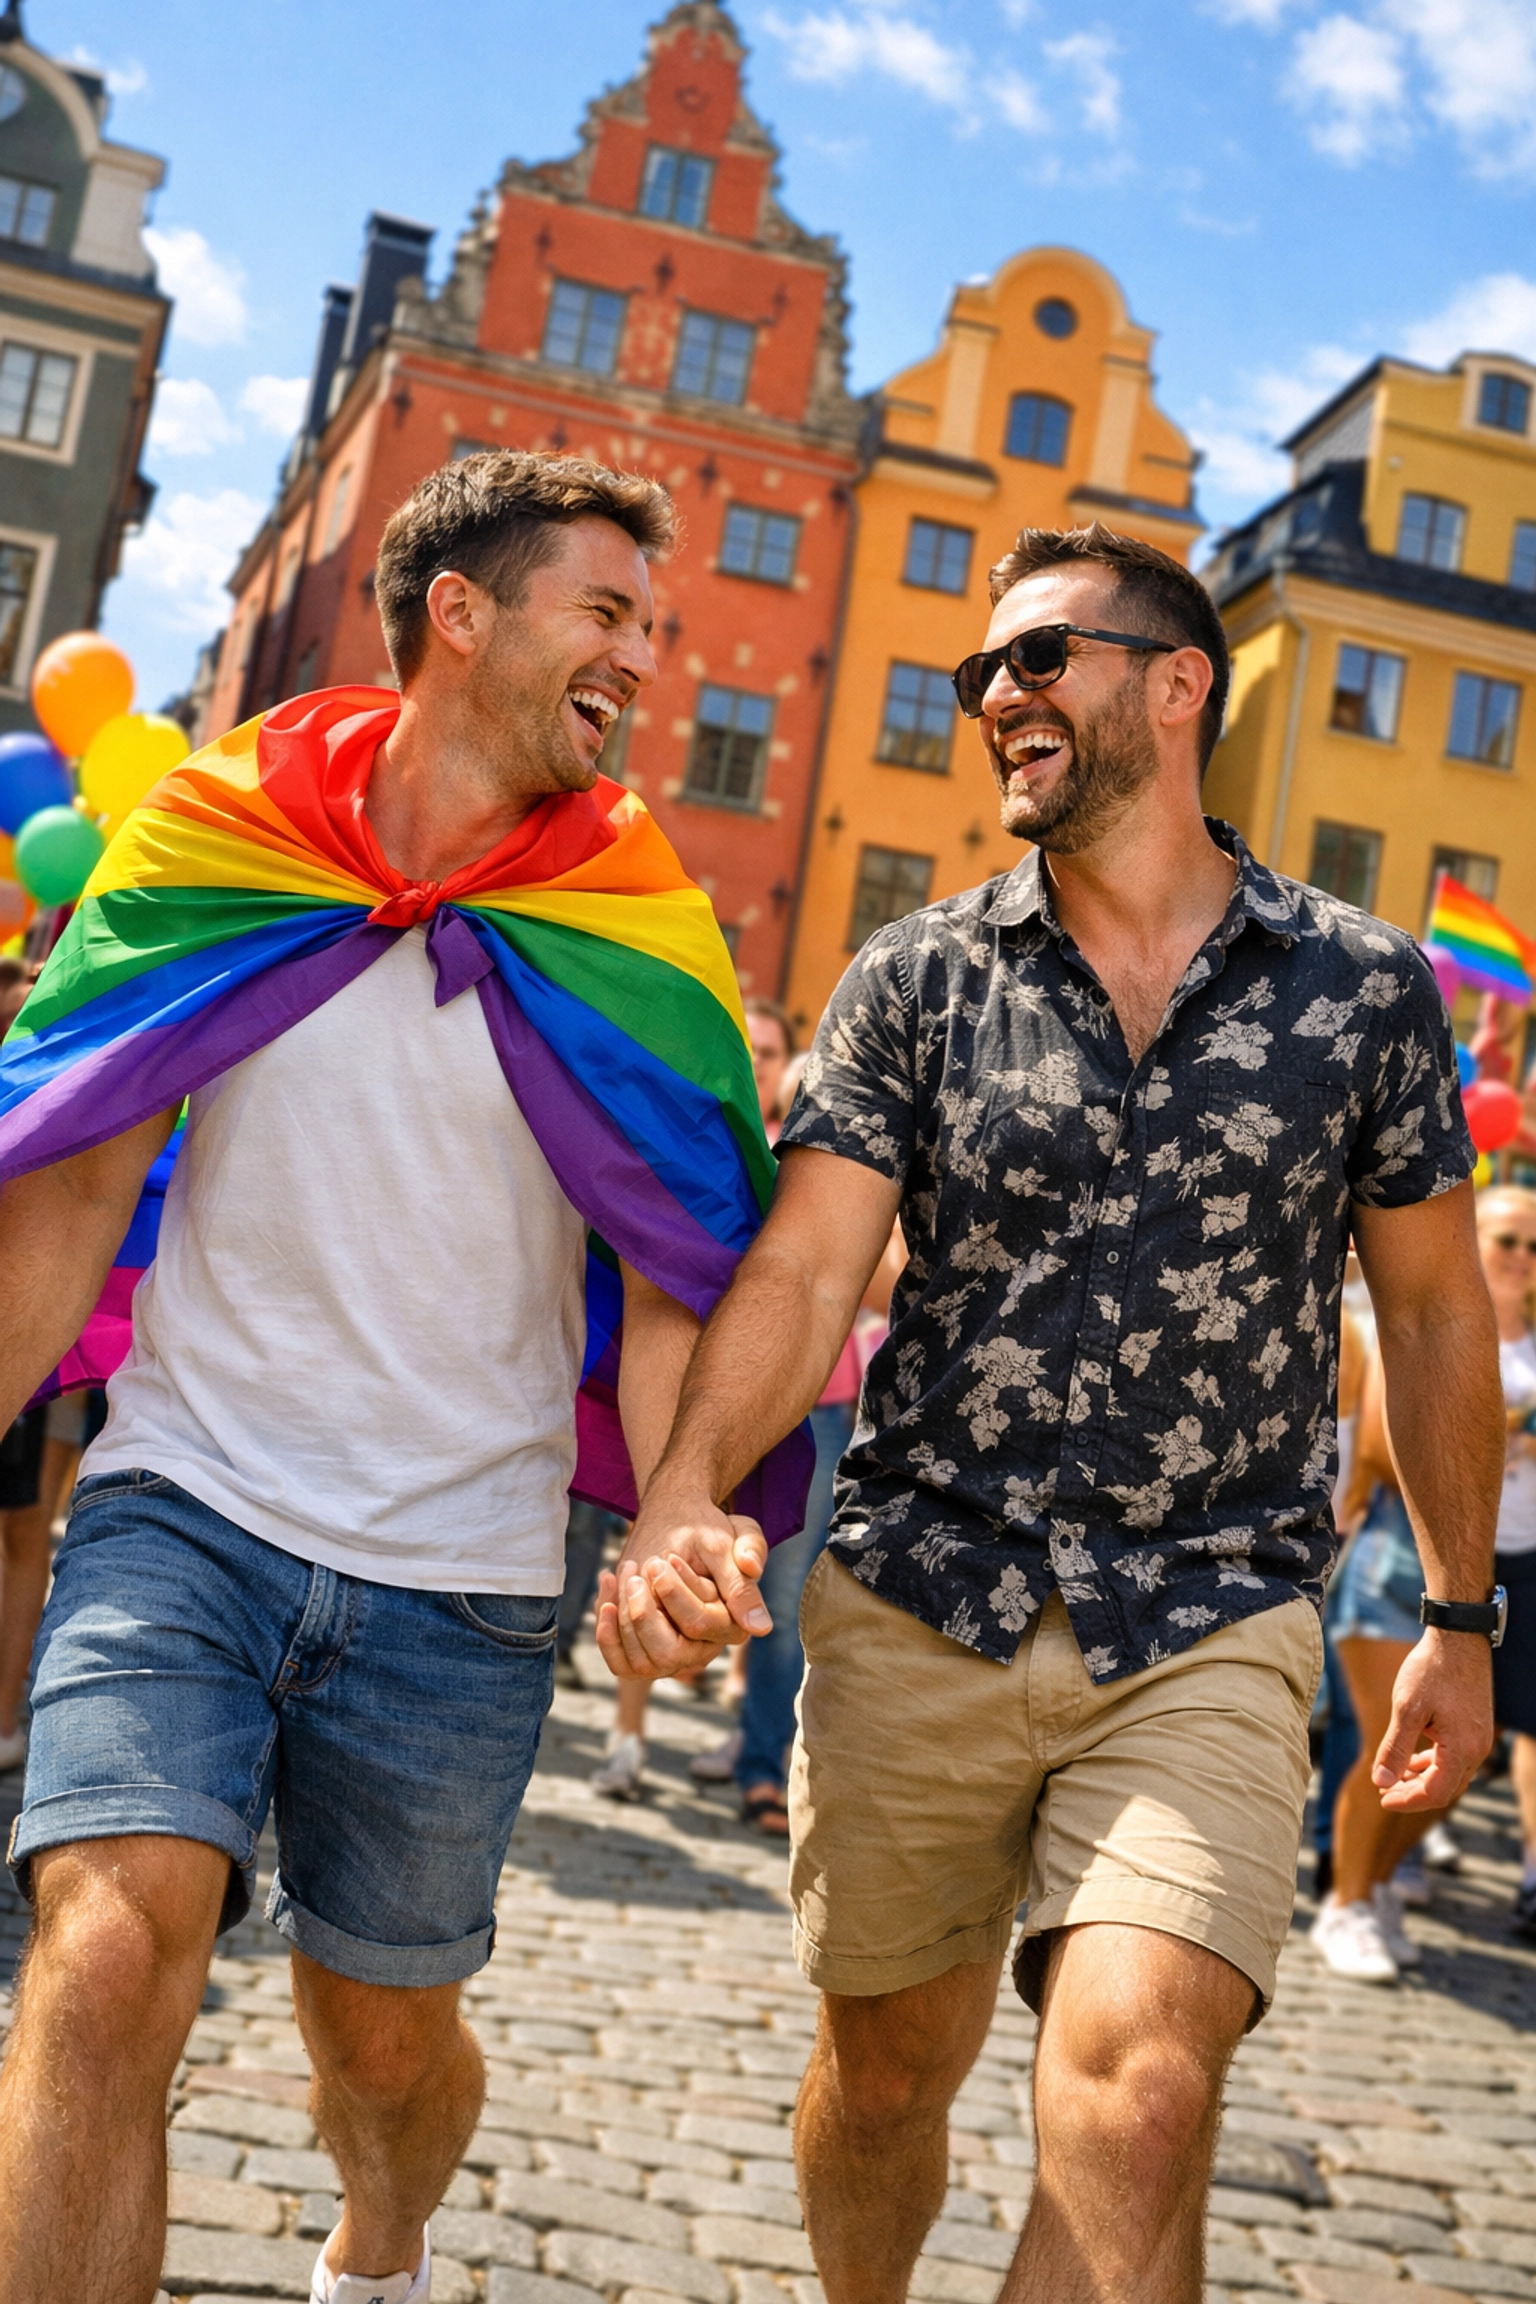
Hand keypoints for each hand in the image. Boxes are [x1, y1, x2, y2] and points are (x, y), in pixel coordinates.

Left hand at [595, 1492, 770, 1680]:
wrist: (673, 1522)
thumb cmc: (706, 1527)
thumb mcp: (735, 1536)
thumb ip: (746, 1573)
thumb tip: (760, 1626)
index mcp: (733, 1624)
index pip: (698, 1623)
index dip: (676, 1592)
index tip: (668, 1558)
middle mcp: (705, 1648)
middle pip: (668, 1653)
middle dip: (645, 1612)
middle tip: (641, 1568)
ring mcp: (675, 1654)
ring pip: (641, 1662)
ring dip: (624, 1615)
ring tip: (624, 1570)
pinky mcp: (647, 1652)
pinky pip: (622, 1664)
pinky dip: (607, 1634)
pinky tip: (608, 1593)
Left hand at [1373, 1628, 1493, 1811]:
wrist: (1457, 1639)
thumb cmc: (1431, 1670)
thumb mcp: (1406, 1709)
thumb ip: (1395, 1748)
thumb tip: (1380, 1781)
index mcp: (1462, 1749)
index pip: (1435, 1793)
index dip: (1407, 1800)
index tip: (1382, 1797)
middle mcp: (1477, 1749)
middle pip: (1445, 1789)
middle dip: (1414, 1793)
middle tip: (1384, 1789)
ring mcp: (1479, 1739)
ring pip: (1451, 1774)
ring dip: (1423, 1779)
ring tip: (1394, 1776)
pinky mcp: (1475, 1727)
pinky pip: (1455, 1758)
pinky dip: (1434, 1763)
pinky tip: (1414, 1759)